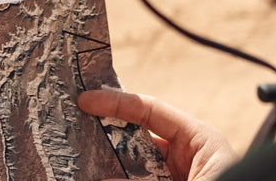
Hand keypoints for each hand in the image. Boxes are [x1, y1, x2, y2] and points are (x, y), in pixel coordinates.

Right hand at [78, 90, 238, 180]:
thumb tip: (102, 178)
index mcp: (201, 142)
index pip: (151, 110)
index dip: (116, 102)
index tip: (86, 101)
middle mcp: (187, 159)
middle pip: (136, 139)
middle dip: (106, 137)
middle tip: (74, 132)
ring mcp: (177, 178)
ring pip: (132, 167)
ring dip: (107, 166)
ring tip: (78, 160)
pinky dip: (118, 178)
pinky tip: (95, 174)